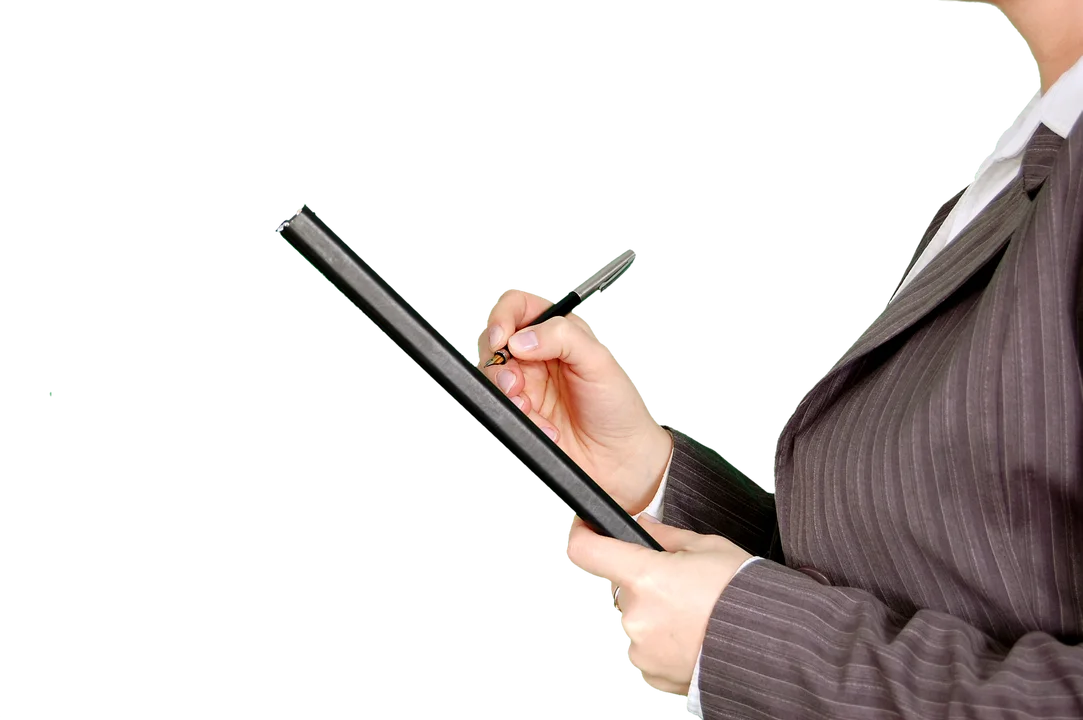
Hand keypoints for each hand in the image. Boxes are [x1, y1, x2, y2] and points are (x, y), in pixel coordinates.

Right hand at [476, 287, 672, 514]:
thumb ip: (562, 338)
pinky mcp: (523, 413)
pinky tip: (544, 426)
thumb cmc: (619, 409)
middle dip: (500, 363)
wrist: (620, 459)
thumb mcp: (599, 362)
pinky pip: (503, 409)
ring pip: (494, 376)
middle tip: (517, 382)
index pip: (519, 308)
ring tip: (530, 407)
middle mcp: (539, 356)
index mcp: (560, 333)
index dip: (504, 317)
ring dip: (508, 394)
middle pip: (496, 342)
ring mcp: (528, 385)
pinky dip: (519, 419)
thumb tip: (522, 339)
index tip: (503, 338)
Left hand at [562, 513, 752, 695]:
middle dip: (635, 584)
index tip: (585, 531)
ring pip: (626, 622)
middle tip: (672, 587)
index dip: (582, 537)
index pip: (586, 553)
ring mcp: (638, 652)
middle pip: (613, 590)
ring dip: (646, 615)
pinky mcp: (648, 677)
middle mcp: (633, 618)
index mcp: (645, 578)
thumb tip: (642, 524)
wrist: (773, 650)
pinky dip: (654, 643)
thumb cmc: (743, 596)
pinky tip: (685, 638)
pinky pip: (638, 651)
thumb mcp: (708, 549)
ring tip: (685, 616)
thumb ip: (665, 537)